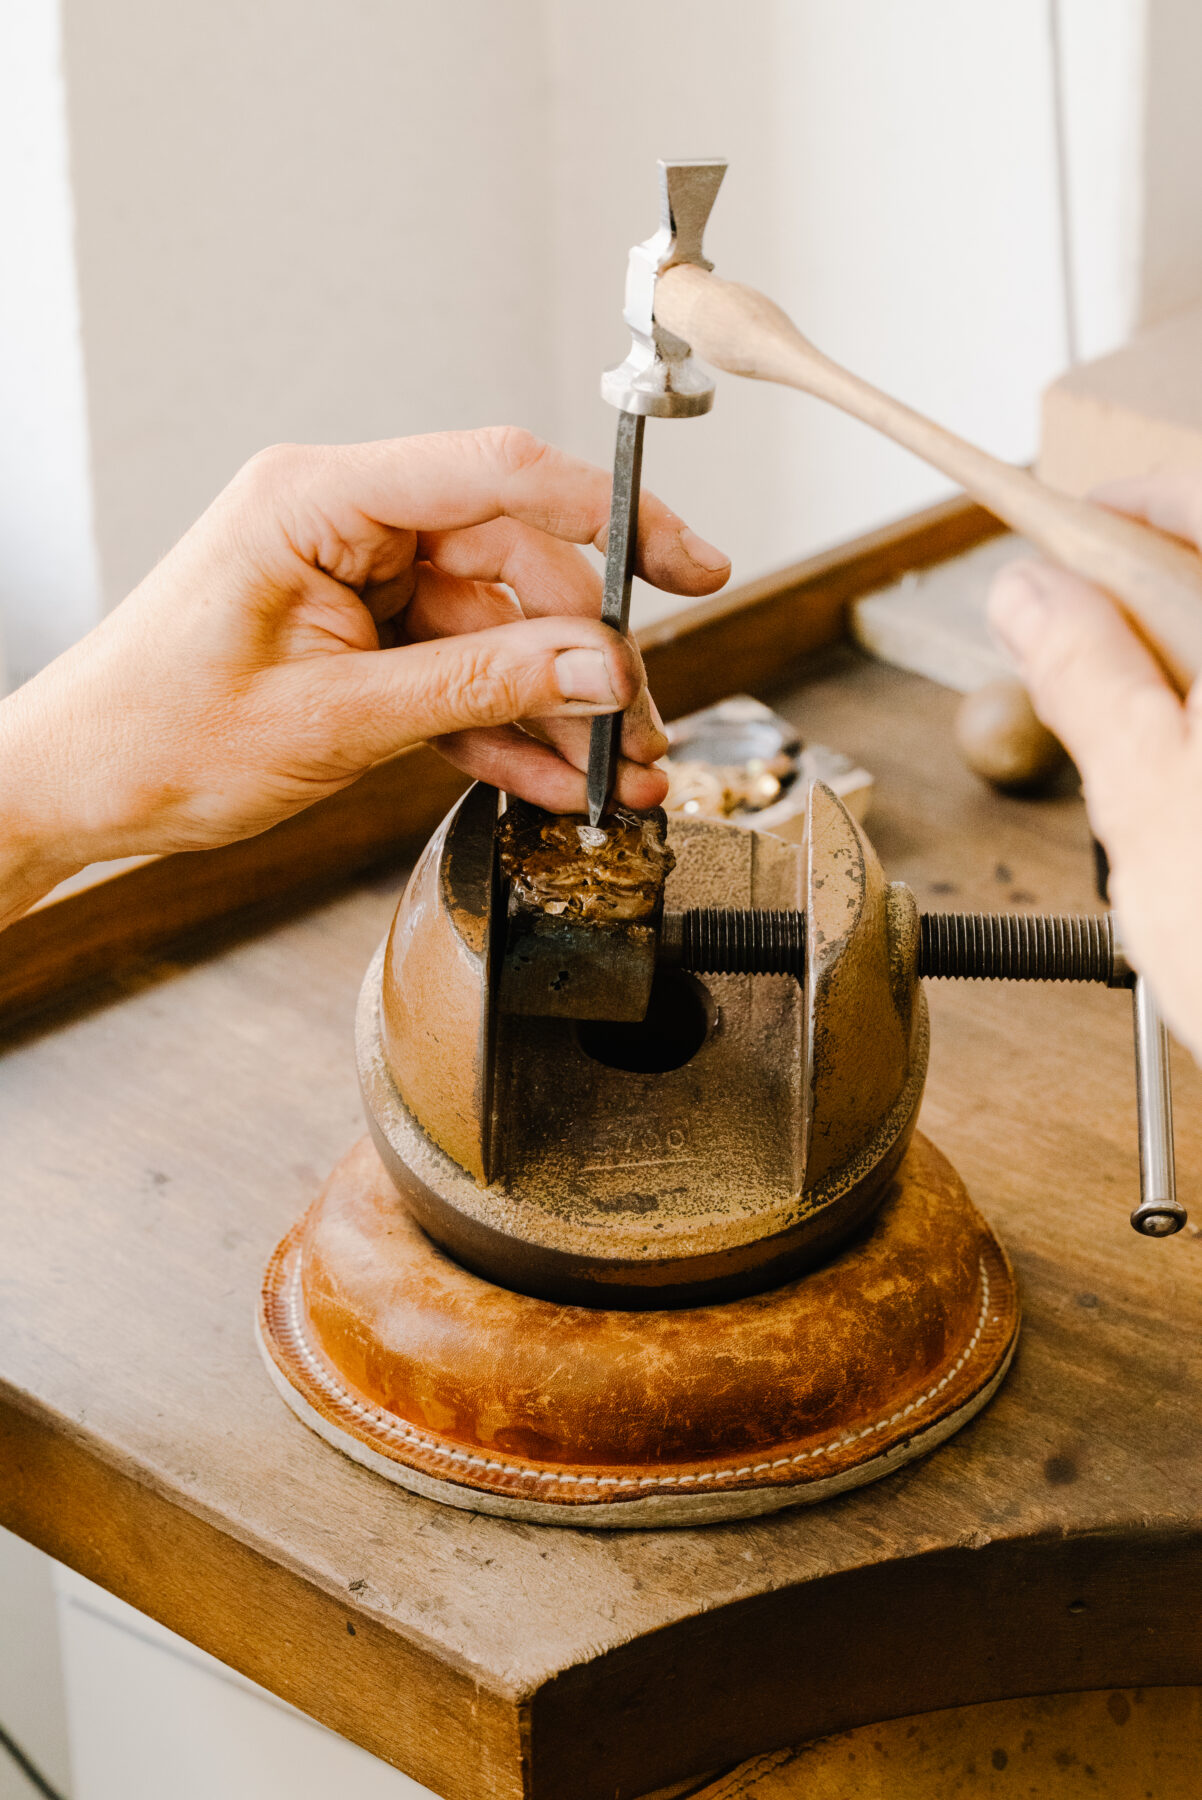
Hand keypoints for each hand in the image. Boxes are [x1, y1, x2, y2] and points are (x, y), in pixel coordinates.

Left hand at [0, 428, 728, 924]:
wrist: (80, 792)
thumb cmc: (157, 736)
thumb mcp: (333, 718)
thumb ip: (477, 686)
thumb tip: (599, 666)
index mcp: (319, 500)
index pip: (496, 474)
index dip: (608, 514)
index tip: (687, 565)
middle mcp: (347, 528)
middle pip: (513, 565)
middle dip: (587, 655)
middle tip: (639, 731)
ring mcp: (358, 588)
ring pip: (497, 633)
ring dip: (558, 708)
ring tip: (613, 775)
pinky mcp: (364, 646)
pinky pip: (459, 678)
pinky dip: (505, 731)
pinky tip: (556, 780)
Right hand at [987, 467, 1201, 1060]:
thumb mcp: (1149, 806)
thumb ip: (1086, 678)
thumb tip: (1028, 592)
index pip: (1201, 502)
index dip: (1121, 503)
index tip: (1053, 527)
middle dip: (1144, 605)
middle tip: (1067, 658)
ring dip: (1182, 682)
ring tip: (1139, 763)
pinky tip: (1194, 804)